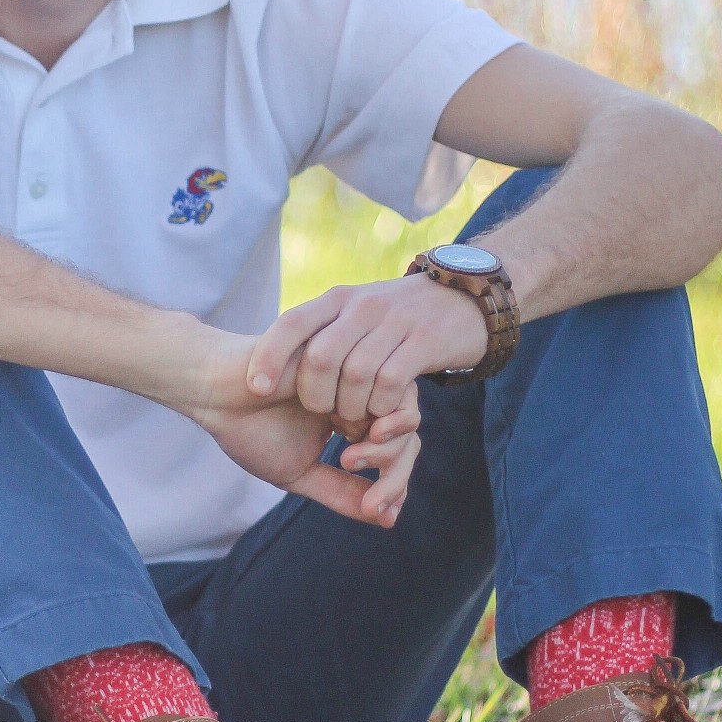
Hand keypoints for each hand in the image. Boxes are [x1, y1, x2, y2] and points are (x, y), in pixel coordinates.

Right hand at [194, 366, 421, 526]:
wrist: (215, 394)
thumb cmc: (249, 431)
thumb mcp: (299, 474)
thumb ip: (341, 493)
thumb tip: (387, 519)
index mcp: (353, 419)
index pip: (395, 452)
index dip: (394, 485)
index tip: (377, 511)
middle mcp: (360, 395)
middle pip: (407, 434)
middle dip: (395, 472)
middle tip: (371, 498)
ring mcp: (356, 374)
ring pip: (403, 410)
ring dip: (386, 446)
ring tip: (348, 459)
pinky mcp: (350, 355)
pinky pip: (385, 383)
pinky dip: (375, 413)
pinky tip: (346, 432)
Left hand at [246, 274, 485, 426]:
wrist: (464, 300)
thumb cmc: (396, 319)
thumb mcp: (355, 313)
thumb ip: (320, 332)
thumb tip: (269, 361)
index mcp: (338, 300)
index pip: (291, 323)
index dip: (269, 357)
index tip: (256, 390)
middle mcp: (363, 306)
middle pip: (321, 358)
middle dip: (316, 396)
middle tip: (325, 416)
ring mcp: (395, 322)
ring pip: (356, 375)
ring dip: (351, 409)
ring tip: (354, 421)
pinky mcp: (425, 341)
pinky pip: (391, 383)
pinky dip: (380, 408)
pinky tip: (381, 415)